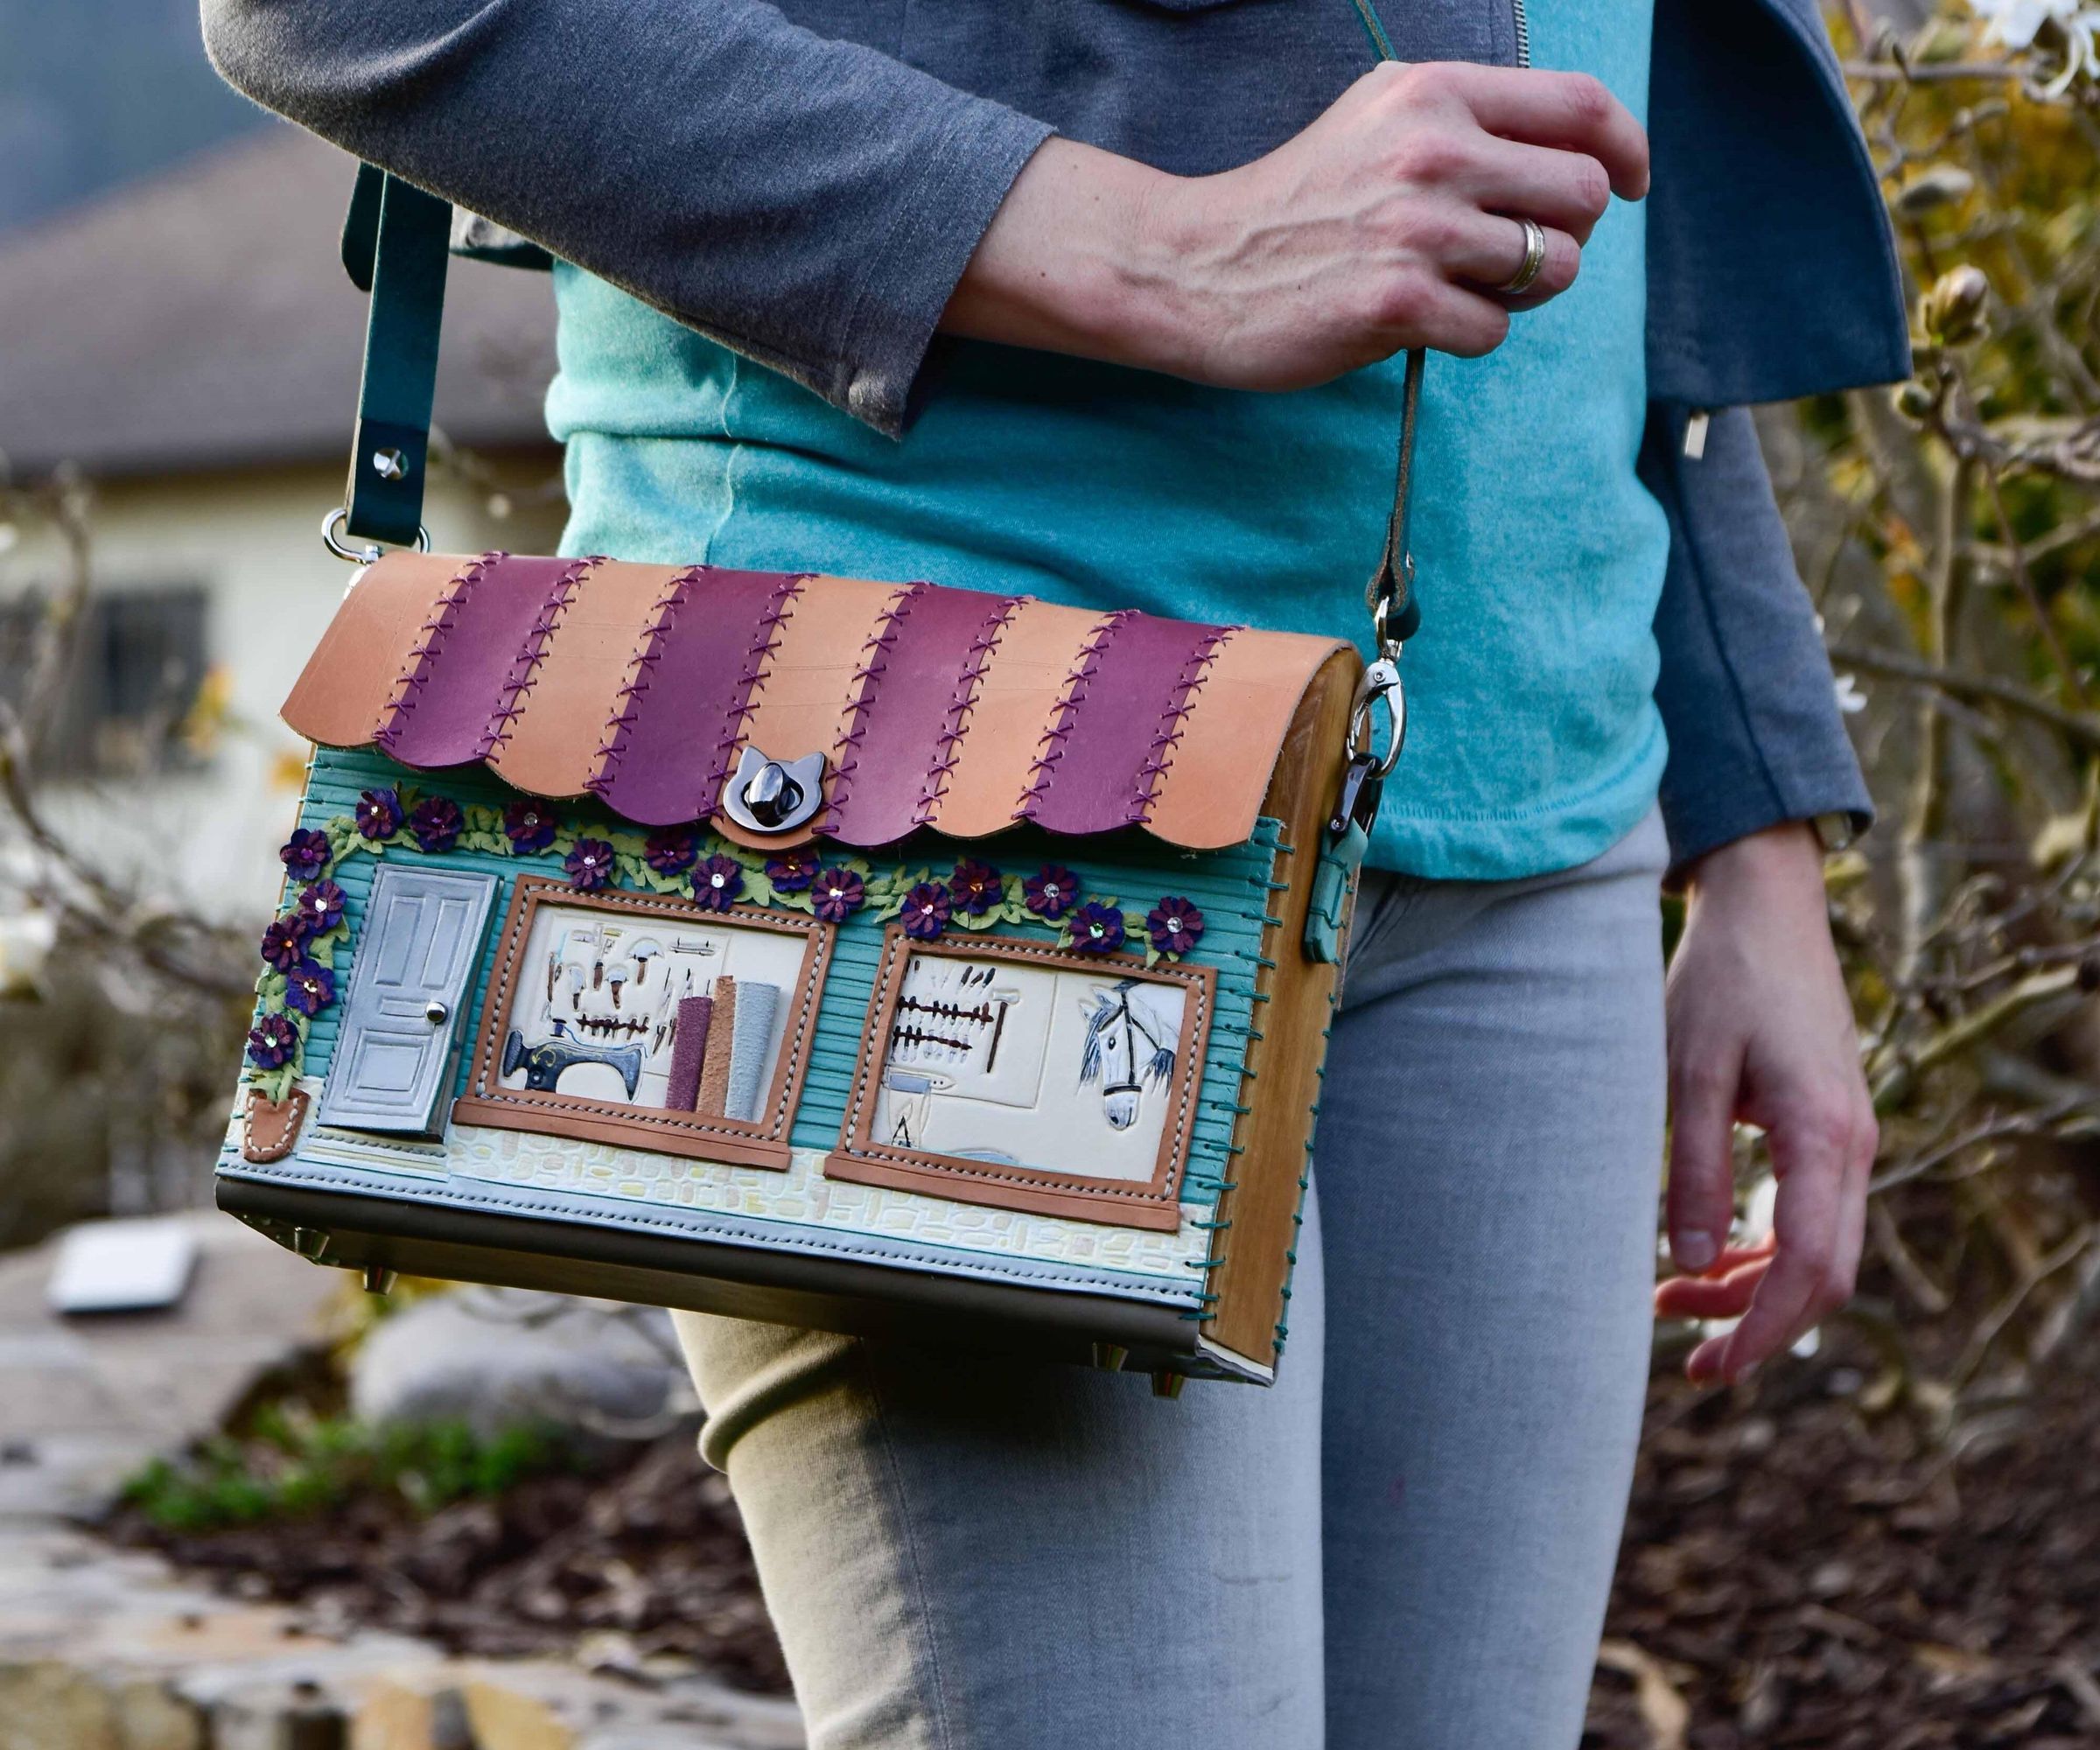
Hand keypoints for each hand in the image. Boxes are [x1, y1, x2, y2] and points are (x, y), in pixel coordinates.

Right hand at [945, 60, 1648, 383]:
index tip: (1628, 185)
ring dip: (1523, 292)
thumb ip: (1467, 122)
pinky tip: (1419, 323)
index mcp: (1433, 95)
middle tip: (1517, 255)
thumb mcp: (1377, 122)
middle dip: (1569, 234)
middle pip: (1583, 193)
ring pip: (1552, 267)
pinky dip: (1470, 336)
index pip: (1581, 108)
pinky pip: (1494, 329)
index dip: (1627, 150)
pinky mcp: (1396, 302)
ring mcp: (1415, 228)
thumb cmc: (1296, 203)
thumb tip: (1577, 155)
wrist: (1196, 266)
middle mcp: (1432, 150)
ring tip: (1462, 288)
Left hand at [1654, 823, 1876, 1383]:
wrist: (1765, 910)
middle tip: (1687, 1362)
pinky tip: (1704, 1255)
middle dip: (1757, 1325)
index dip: (1763, 1331)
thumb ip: (1692, 1167)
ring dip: (1751, 1286)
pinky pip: (1807, 1213)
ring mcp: (1848, 1137)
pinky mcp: (1828, 1126)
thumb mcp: (1687, 1072)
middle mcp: (1852, 1146)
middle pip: (1823, 1273)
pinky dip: (1760, 1247)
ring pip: (1815, 1248)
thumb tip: (1686, 1261)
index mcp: (1824, 1136)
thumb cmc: (1721, 981)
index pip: (1810, 1269)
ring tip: (1670, 1300)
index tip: (1710, 1368)